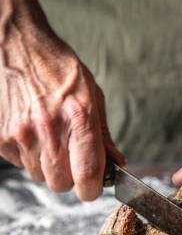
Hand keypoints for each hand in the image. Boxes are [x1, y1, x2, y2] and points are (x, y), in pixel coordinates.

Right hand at [0, 0, 125, 199]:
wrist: (17, 45)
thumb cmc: (59, 70)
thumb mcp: (92, 95)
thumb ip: (103, 135)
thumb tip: (116, 164)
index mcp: (79, 119)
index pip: (88, 177)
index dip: (93, 189)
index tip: (93, 186)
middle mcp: (48, 130)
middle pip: (61, 184)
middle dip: (69, 177)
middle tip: (71, 158)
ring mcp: (21, 135)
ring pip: (39, 176)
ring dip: (47, 165)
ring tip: (49, 137)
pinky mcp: (0, 137)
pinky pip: (19, 163)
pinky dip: (28, 154)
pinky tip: (31, 130)